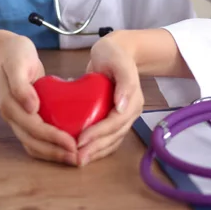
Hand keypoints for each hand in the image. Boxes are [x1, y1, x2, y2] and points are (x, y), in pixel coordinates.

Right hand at [0, 34, 77, 165]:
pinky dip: (49, 146)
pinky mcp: (25, 117)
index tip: (72, 144)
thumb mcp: (16, 63)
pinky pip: (35, 138)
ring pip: (33, 144)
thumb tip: (31, 108)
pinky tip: (65, 146)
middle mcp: (13, 116)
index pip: (33, 128)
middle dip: (55, 152)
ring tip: (73, 157)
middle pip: (32, 142)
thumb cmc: (15, 54)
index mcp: (10, 104)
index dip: (52, 138)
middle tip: (77, 157)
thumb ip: (20, 85)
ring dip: (52, 154)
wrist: (6, 50)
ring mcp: (18, 118)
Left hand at [76, 32, 143, 166]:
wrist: (113, 50)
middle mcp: (129, 112)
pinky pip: (106, 136)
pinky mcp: (112, 117)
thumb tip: (122, 107)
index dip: (98, 133)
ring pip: (110, 140)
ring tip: (78, 160)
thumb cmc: (114, 54)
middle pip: (113, 136)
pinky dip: (95, 145)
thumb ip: (124, 81)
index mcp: (133, 101)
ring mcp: (121, 116)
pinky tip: (81, 150)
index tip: (80, 140)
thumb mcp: (118, 61)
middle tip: (76, 158)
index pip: (115, 123)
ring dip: (95, 152)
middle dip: (95, 149)